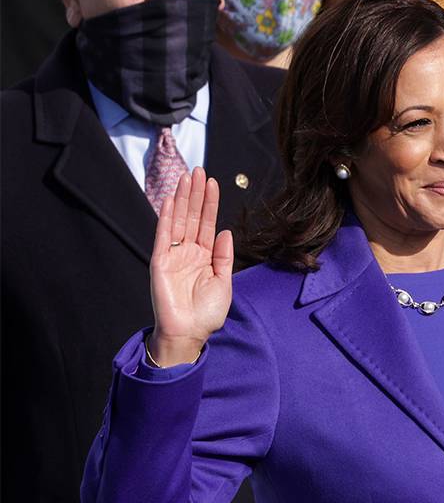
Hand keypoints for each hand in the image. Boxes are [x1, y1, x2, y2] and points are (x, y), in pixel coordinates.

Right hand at [148, 167, 233, 366]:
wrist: (189, 333)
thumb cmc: (206, 312)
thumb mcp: (224, 282)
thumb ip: (223, 257)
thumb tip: (225, 231)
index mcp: (204, 256)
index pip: (206, 223)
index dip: (209, 203)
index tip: (212, 182)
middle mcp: (187, 252)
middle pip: (192, 217)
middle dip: (195, 194)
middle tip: (198, 170)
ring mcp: (173, 255)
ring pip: (178, 221)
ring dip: (182, 199)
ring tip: (186, 177)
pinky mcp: (160, 262)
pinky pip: (163, 235)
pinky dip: (166, 217)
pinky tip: (170, 200)